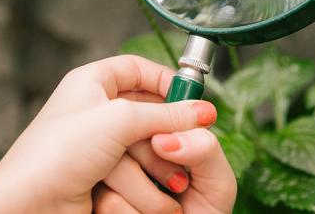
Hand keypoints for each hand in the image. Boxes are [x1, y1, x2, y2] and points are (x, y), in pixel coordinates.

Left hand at [0, 55, 235, 213]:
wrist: (28, 207)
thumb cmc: (56, 154)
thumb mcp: (118, 121)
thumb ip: (164, 113)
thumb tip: (202, 111)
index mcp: (90, 82)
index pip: (136, 68)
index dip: (165, 80)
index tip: (191, 97)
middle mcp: (94, 110)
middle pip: (146, 109)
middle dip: (165, 128)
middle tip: (185, 140)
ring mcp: (97, 145)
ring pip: (145, 143)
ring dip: (157, 160)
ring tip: (167, 174)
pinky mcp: (102, 175)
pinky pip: (136, 171)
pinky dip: (145, 180)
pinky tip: (152, 188)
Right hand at [93, 127, 235, 213]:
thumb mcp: (218, 181)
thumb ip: (204, 149)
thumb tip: (163, 138)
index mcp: (161, 138)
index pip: (147, 111)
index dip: (155, 121)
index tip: (169, 141)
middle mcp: (131, 153)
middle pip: (125, 134)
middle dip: (157, 165)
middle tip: (180, 185)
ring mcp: (110, 178)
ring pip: (113, 168)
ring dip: (149, 198)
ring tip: (168, 210)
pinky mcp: (96, 203)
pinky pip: (107, 199)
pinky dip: (134, 213)